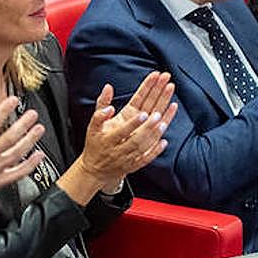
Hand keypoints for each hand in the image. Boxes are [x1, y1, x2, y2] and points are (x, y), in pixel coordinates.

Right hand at [0, 97, 44, 216]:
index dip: (3, 111)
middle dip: (23, 124)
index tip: (13, 101)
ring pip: (16, 153)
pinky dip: (30, 165)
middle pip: (9, 137)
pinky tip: (38, 156)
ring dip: (30, 140)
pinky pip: (18, 173)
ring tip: (39, 129)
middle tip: (33, 114)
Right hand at [71, 75, 176, 194]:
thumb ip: (101, 107)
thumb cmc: (96, 144)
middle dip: (148, 125)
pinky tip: (165, 141)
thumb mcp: (93, 126)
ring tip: (162, 121)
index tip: (143, 114)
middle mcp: (120, 148)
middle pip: (136, 137)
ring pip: (143, 147)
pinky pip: (146, 159)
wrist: (96, 169)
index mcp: (109, 137)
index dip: (133, 123)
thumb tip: (108, 88)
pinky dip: (155, 151)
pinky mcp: (135, 163)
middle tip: (158, 113)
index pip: (122, 130)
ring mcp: (128, 156)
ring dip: (153, 135)